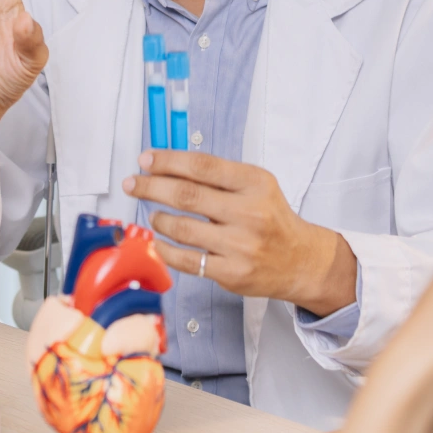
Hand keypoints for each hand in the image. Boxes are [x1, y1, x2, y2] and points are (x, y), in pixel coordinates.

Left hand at [122, 151, 356, 314]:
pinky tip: (159, 241)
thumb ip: (218, 176)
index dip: (168, 161)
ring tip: (153, 215)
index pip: (202, 166)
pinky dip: (165, 249)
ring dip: (158, 219)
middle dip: (151, 187)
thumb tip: (168, 167)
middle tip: (133, 184)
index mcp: (255, 183)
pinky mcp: (231, 272)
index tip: (145, 160)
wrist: (300, 260)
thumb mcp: (257, 186)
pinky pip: (186, 260)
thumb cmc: (271, 219)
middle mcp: (249, 212)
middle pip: (187, 195)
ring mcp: (240, 245)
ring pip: (182, 228)